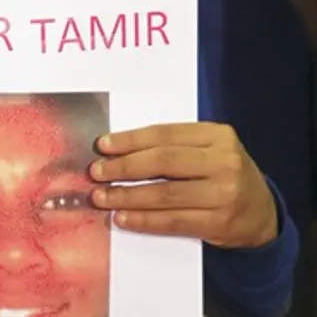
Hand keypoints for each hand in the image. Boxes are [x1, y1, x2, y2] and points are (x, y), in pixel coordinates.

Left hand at [90, 122, 277, 248]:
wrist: (261, 214)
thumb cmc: (222, 175)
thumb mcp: (208, 151)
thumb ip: (172, 146)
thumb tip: (116, 151)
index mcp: (218, 136)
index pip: (164, 134)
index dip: (130, 140)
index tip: (102, 146)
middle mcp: (224, 162)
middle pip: (162, 162)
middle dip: (123, 167)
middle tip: (97, 172)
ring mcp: (225, 194)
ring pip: (164, 194)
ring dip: (126, 196)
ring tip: (102, 197)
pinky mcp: (219, 223)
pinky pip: (172, 221)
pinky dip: (143, 220)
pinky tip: (122, 218)